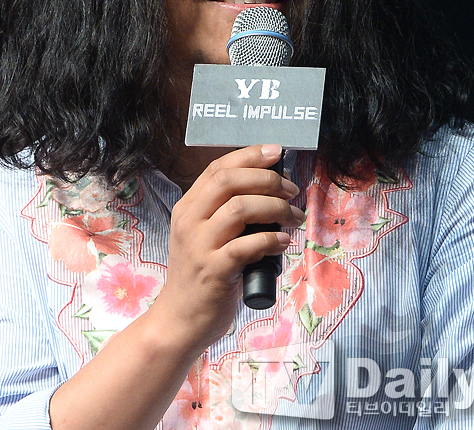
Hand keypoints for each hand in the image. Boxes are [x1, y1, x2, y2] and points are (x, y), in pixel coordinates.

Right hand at [150, 144, 303, 356]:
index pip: (217, 168)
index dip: (250, 156)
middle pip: (228, 182)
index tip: (277, 152)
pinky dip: (271, 240)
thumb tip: (271, 192)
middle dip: (266, 179)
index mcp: (187, 207)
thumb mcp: (203, 236)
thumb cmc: (200, 276)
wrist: (179, 320)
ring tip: (295, 217)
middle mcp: (189, 221)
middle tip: (291, 190)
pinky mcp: (213, 271)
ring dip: (275, 208)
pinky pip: (247, 246)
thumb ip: (226, 213)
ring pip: (240, 208)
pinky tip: (283, 242)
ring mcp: (199, 245)